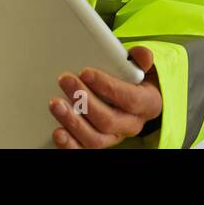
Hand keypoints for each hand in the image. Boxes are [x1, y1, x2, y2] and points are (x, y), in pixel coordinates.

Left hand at [48, 45, 162, 147]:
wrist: (133, 101)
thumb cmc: (133, 82)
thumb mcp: (141, 68)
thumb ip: (141, 59)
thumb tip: (143, 54)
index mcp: (147, 105)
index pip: (130, 99)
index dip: (107, 86)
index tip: (86, 72)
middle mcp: (131, 125)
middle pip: (108, 120)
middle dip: (84, 101)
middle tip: (66, 81)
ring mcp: (113, 137)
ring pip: (95, 139)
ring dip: (73, 122)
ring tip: (56, 104)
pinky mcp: (97, 143)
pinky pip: (83, 150)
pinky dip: (69, 144)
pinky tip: (58, 132)